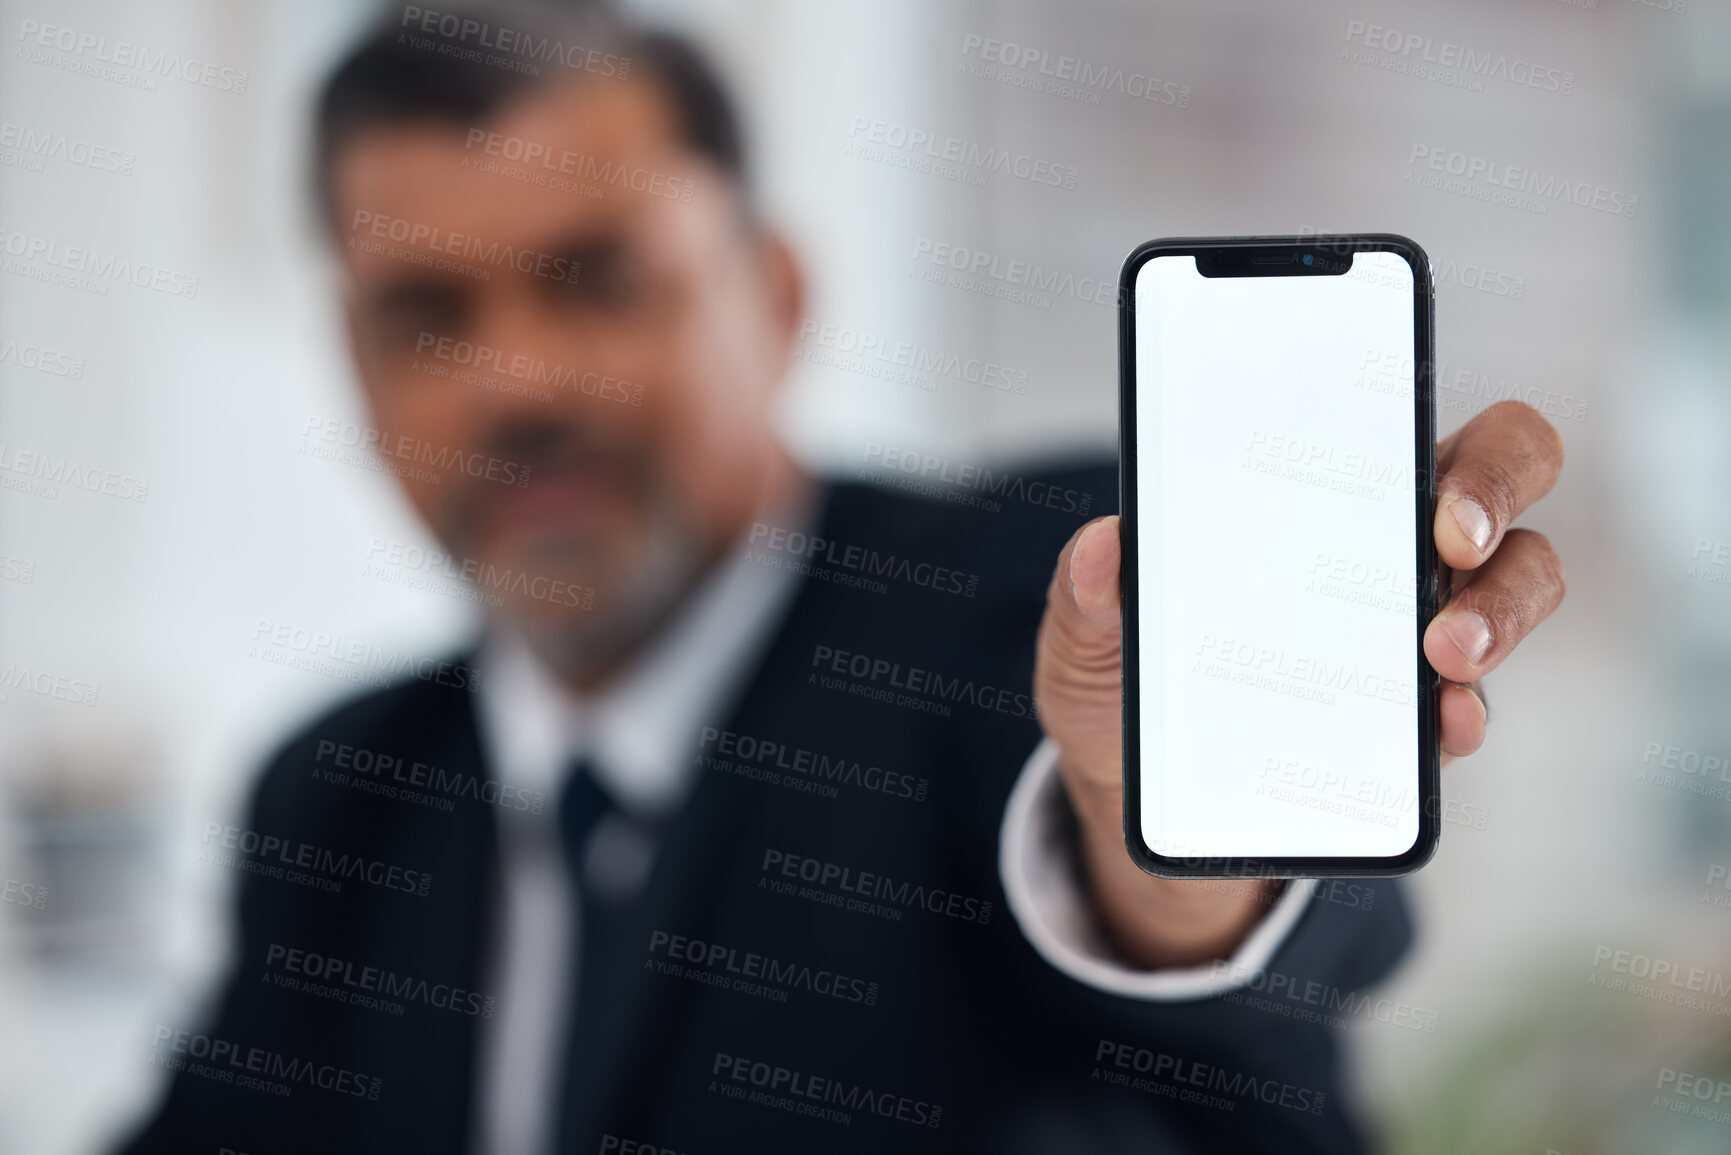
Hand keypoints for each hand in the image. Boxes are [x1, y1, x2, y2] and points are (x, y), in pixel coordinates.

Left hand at [1034, 400, 1565, 968]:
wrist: (1127, 787)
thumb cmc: (1119, 673)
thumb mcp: (1085, 634)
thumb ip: (1086, 593)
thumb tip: (1100, 549)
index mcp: (1316, 490)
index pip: (1416, 426)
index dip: (1455, 441)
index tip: (1433, 492)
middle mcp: (1388, 544)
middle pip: (1502, 484)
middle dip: (1498, 498)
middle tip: (1453, 548)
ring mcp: (1413, 630)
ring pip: (1515, 587)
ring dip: (1499, 612)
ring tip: (1446, 655)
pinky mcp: (1409, 722)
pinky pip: (1468, 708)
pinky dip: (1465, 715)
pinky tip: (1443, 724)